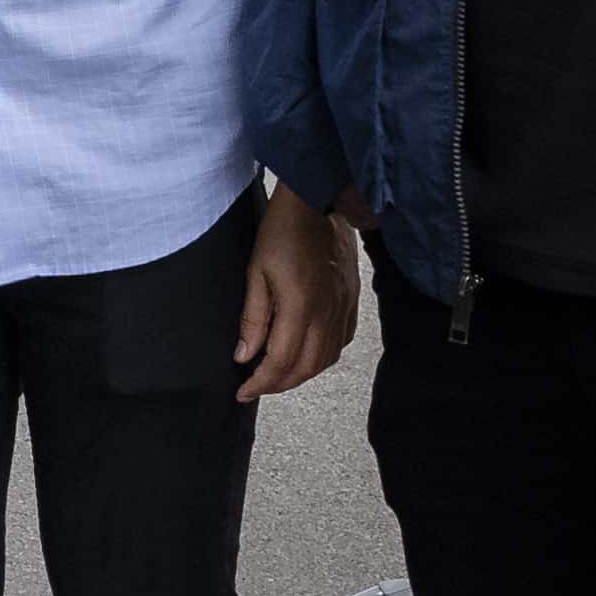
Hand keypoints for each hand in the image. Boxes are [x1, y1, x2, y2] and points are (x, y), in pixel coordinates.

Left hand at [233, 187, 353, 397]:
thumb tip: (244, 355)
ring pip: (326, 359)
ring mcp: (343, 307)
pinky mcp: (352, 300)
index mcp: (300, 306)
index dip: (261, 383)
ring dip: (301, 374)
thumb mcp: (255, 272)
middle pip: (306, 368)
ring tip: (278, 374)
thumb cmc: (282, 232)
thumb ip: (252, 318)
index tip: (244, 391)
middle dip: (279, 385)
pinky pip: (342, 341)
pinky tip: (307, 353)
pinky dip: (323, 356)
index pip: (281, 362)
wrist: (317, 204)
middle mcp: (327, 312)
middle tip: (257, 386)